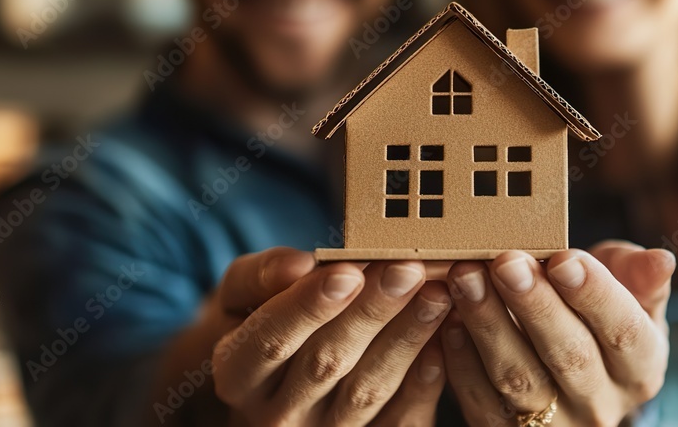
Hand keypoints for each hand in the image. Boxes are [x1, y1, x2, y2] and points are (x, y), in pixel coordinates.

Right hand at [201, 247, 450, 425]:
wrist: (276, 371)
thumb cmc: (263, 315)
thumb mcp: (243, 289)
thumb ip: (263, 274)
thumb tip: (298, 265)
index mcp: (236, 373)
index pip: (270, 341)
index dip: (310, 306)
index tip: (348, 271)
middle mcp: (276, 414)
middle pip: (325, 364)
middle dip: (372, 314)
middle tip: (408, 271)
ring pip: (366, 391)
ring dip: (406, 340)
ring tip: (436, 294)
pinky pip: (398, 421)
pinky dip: (423, 383)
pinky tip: (442, 342)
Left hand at [440, 242, 674, 425]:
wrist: (569, 370)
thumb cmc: (596, 316)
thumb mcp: (629, 294)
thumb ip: (639, 276)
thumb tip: (660, 259)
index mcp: (641, 368)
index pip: (624, 332)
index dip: (594, 294)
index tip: (563, 257)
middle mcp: (601, 404)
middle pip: (569, 356)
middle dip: (534, 305)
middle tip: (506, 262)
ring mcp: (554, 425)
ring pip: (520, 379)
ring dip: (489, 325)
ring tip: (466, 278)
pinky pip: (482, 403)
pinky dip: (462, 361)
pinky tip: (448, 320)